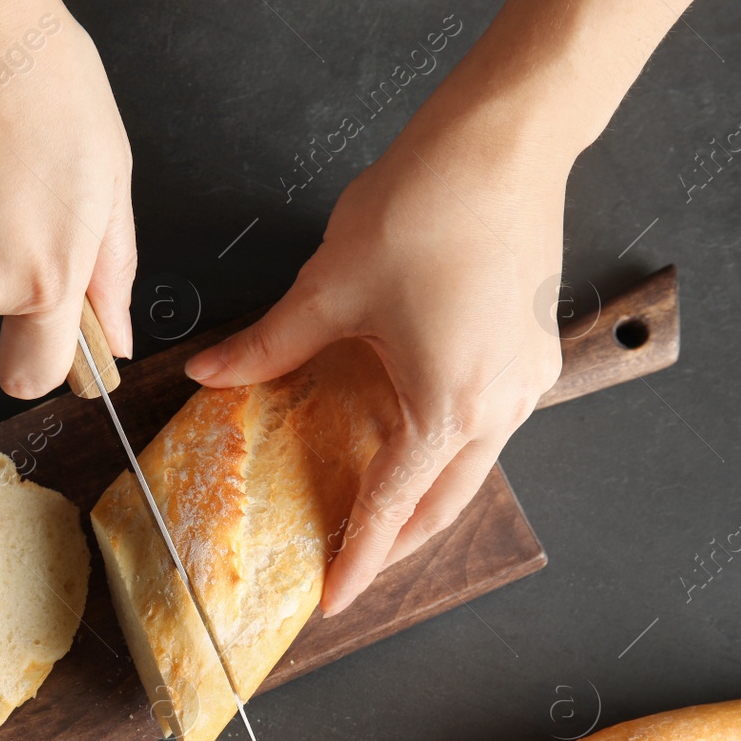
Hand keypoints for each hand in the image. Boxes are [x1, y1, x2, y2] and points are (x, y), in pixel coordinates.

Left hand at [185, 118, 568, 615]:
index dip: (360, 558)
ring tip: (375, 518)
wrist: (504, 141)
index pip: (394, 506)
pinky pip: (487, 426)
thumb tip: (211, 375)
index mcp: (448, 405)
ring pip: (471, 469)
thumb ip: (268, 347)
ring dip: (424, 499)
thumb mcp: (329, 290)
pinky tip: (411, 444)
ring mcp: (525, 378)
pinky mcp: (528, 349)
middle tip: (350, 569)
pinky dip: (446, 451)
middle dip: (397, 544)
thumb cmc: (425, 207)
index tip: (334, 599)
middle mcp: (500, 405)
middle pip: (444, 504)